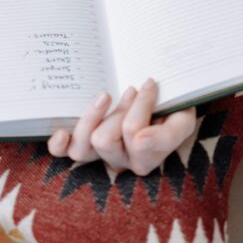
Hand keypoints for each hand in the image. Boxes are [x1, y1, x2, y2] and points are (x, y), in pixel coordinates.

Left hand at [47, 78, 196, 175]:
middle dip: (119, 110)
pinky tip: (61, 132)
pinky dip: (60, 144)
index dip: (142, 107)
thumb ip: (169, 134)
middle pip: (106, 141)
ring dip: (91, 117)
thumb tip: (138, 140)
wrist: (160, 95)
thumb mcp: (182, 118)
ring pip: (82, 148)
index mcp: (148, 157)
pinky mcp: (81, 145)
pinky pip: (64, 152)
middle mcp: (121, 160)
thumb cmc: (171, 106)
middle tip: (132, 89)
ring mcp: (99, 154)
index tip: (149, 82)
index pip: (139, 139)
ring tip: (106, 95)